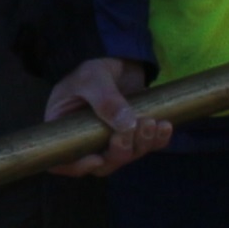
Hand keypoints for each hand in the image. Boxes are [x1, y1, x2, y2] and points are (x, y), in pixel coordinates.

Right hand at [45, 56, 168, 173]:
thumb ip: (106, 100)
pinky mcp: (133, 136)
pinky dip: (157, 140)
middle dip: (121, 152)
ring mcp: (110, 141)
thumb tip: (126, 126)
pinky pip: (145, 147)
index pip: (63, 160)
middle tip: (134, 128)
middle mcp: (86, 140)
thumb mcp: (93, 78)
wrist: (120, 60)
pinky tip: (165, 126)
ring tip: (152, 122)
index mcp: (65, 128)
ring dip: (142, 145)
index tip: (97, 158)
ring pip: (125, 157)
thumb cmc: (95, 69)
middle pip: (101, 164)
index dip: (78, 167)